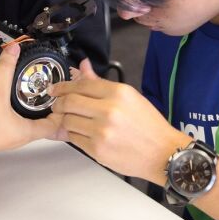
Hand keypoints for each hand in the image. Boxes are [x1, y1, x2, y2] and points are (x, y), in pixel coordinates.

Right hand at [0, 43, 61, 174]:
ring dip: (38, 107)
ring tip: (42, 91)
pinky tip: (16, 96)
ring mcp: (9, 132)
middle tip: (59, 91)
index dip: (66, 111)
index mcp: (28, 132)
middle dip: (55, 107)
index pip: (58, 126)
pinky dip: (20, 107)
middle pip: (47, 122)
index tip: (69, 96)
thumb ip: (6, 69)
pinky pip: (15, 117)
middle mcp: (21, 134)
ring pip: (31, 120)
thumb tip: (13, 51)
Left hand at [49, 61, 189, 183]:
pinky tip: (83, 133)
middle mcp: (109, 110)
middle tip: (57, 105)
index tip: (55, 89)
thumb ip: (101, 83)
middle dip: (58, 103)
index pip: (81, 84)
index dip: (63, 86)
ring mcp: (102, 131)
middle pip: (69, 102)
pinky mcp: (97, 150)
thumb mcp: (130, 97)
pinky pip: (73, 139)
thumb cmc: (149, 126)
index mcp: (118, 93)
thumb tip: (83, 67)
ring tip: (74, 120)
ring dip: (66, 120)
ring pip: (68, 121)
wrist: (163, 153)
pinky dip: (73, 135)